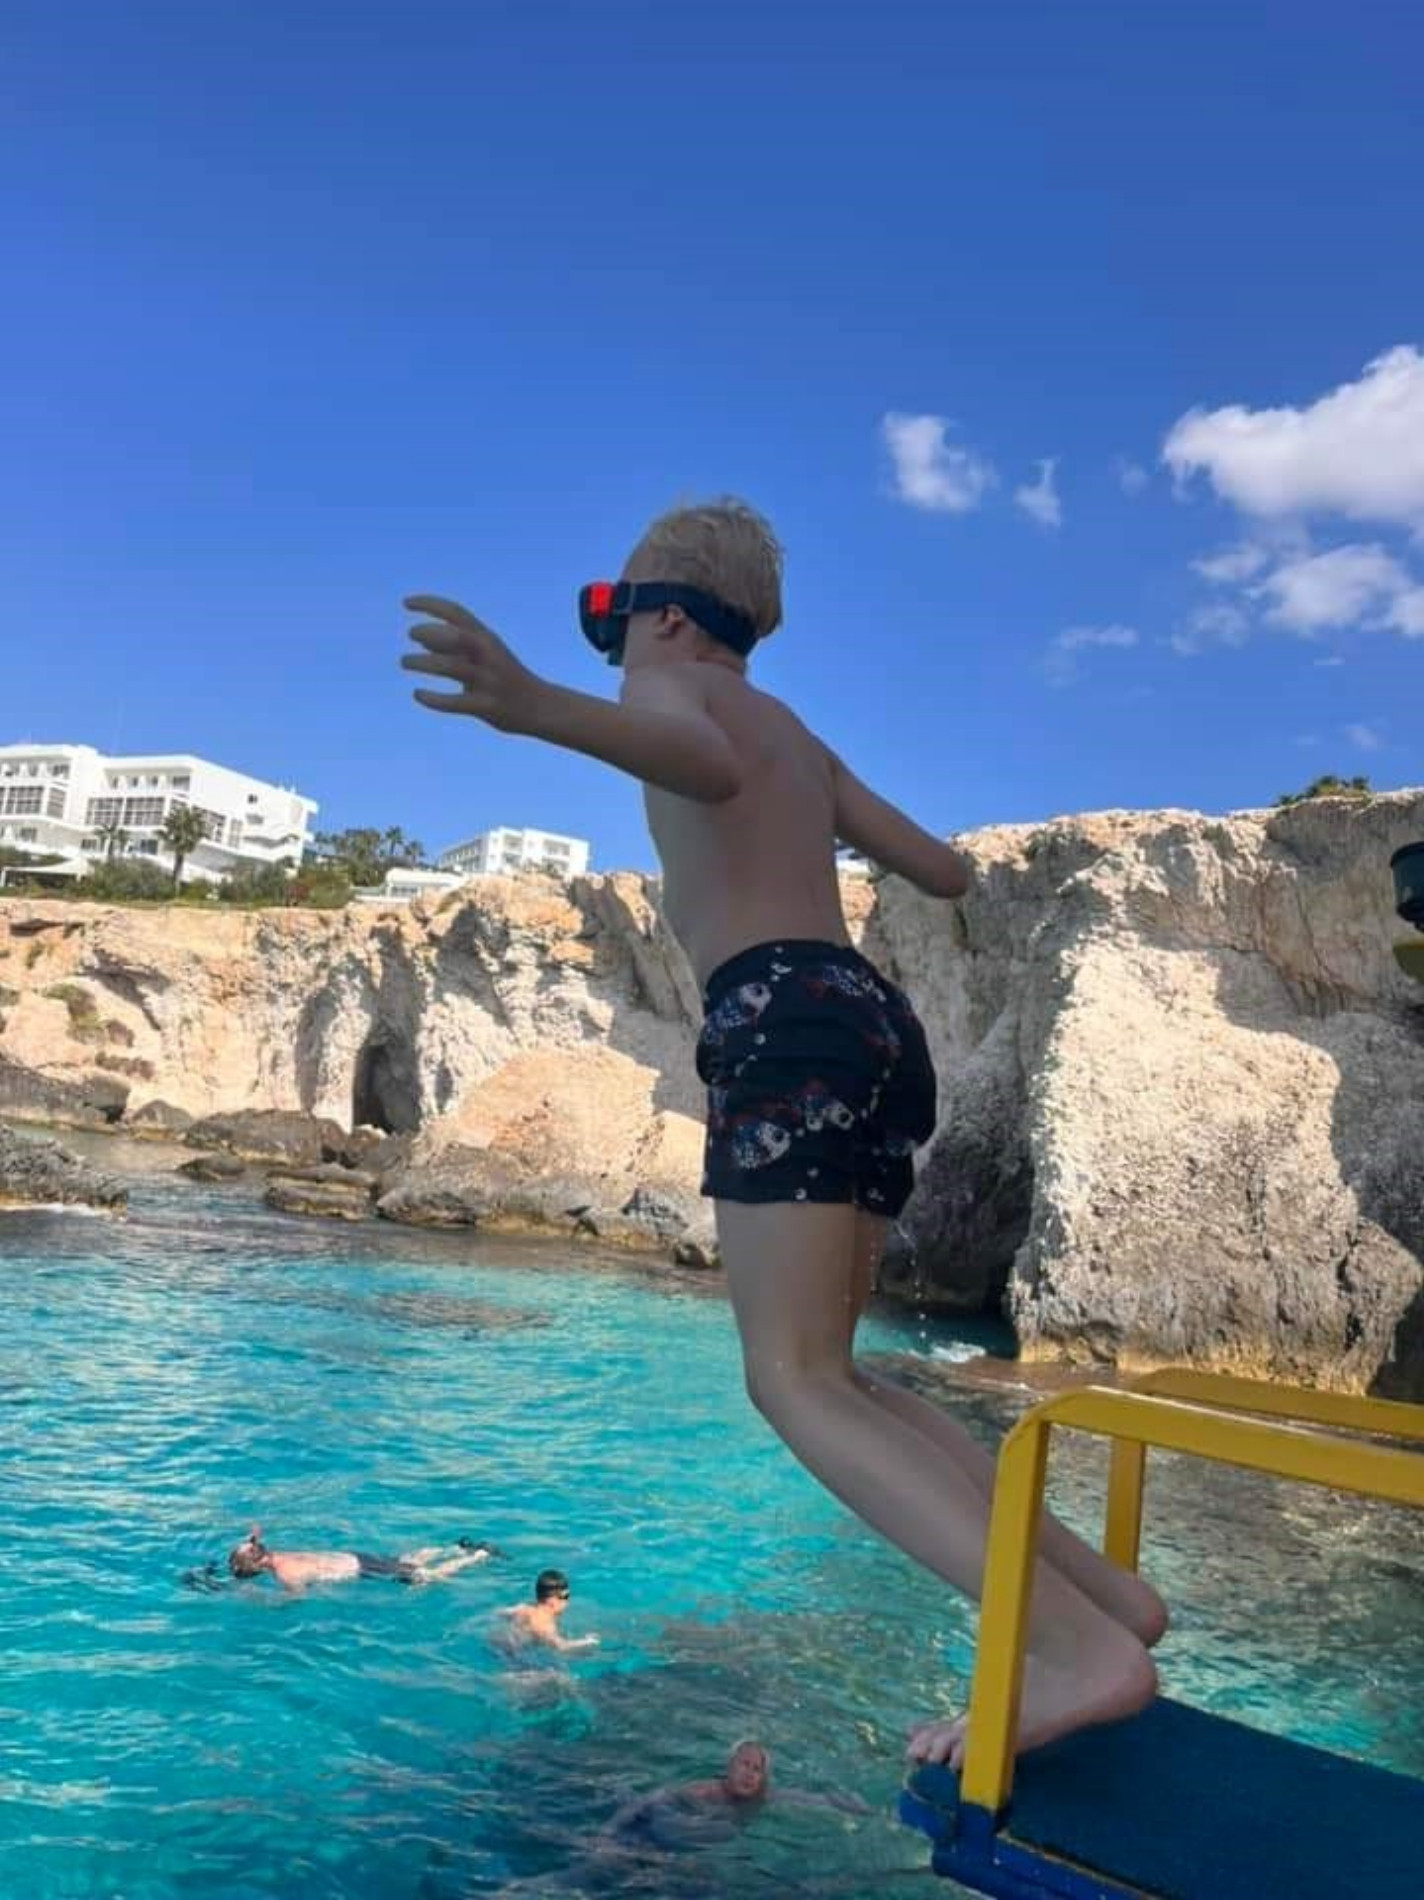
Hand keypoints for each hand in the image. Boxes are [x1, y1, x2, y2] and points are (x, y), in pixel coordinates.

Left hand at [401, 596, 548, 734]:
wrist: (541, 707)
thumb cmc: (505, 677)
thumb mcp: (482, 655)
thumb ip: (453, 646)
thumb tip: (421, 639)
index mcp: (486, 638)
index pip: (456, 612)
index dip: (430, 603)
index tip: (406, 603)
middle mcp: (488, 655)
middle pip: (455, 635)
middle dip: (428, 631)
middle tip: (410, 635)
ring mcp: (488, 680)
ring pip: (451, 667)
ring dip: (422, 662)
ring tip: (404, 661)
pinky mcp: (487, 706)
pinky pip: (455, 702)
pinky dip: (432, 698)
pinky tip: (417, 694)